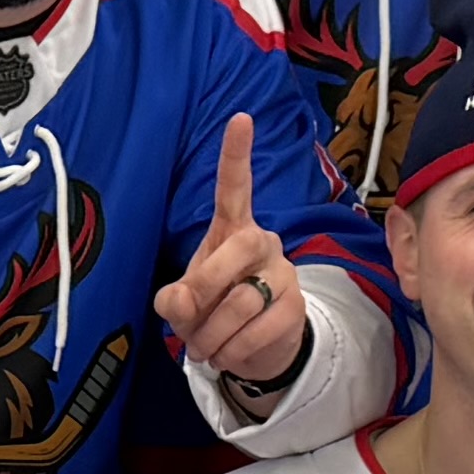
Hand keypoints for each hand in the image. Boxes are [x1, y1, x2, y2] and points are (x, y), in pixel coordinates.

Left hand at [150, 116, 310, 394]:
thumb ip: (176, 299)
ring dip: (212, 336)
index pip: (235, 187)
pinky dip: (232, 352)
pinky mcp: (297, 307)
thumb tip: (180, 303)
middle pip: (236, 251)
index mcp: (232, 229)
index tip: (241, 118)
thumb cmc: (213, 311)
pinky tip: (228, 355)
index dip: (236, 155)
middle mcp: (264, 242)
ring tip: (205, 348)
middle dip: (204, 288)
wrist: (253, 349)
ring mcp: (284, 273)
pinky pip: (258, 331)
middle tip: (186, 318)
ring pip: (243, 302)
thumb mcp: (184, 304)